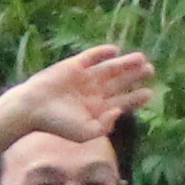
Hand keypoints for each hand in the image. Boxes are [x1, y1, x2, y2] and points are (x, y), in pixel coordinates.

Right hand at [12, 43, 158, 145]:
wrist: (33, 108)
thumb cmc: (57, 125)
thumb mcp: (84, 133)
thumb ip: (104, 126)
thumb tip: (119, 111)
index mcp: (97, 109)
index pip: (121, 102)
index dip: (136, 98)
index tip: (149, 93)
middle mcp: (93, 93)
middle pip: (119, 83)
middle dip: (135, 77)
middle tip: (151, 70)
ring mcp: (84, 78)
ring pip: (109, 69)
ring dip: (125, 64)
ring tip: (141, 58)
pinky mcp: (74, 65)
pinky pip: (92, 57)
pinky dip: (102, 53)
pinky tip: (115, 51)